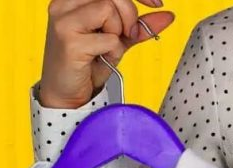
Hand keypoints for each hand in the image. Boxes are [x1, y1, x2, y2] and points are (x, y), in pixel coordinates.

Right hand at [39, 0, 174, 108]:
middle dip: (130, 14)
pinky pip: (110, 38)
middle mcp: (64, 4)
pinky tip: (101, 59)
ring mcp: (64, 21)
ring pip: (108, 9)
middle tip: (130, 35)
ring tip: (107, 48)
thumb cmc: (88, 63)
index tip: (156, 3)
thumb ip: (140, 25)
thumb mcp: (118, 39)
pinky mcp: (69, 41)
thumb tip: (168, 15)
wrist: (67, 93)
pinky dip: (114, 50)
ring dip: (119, 32)